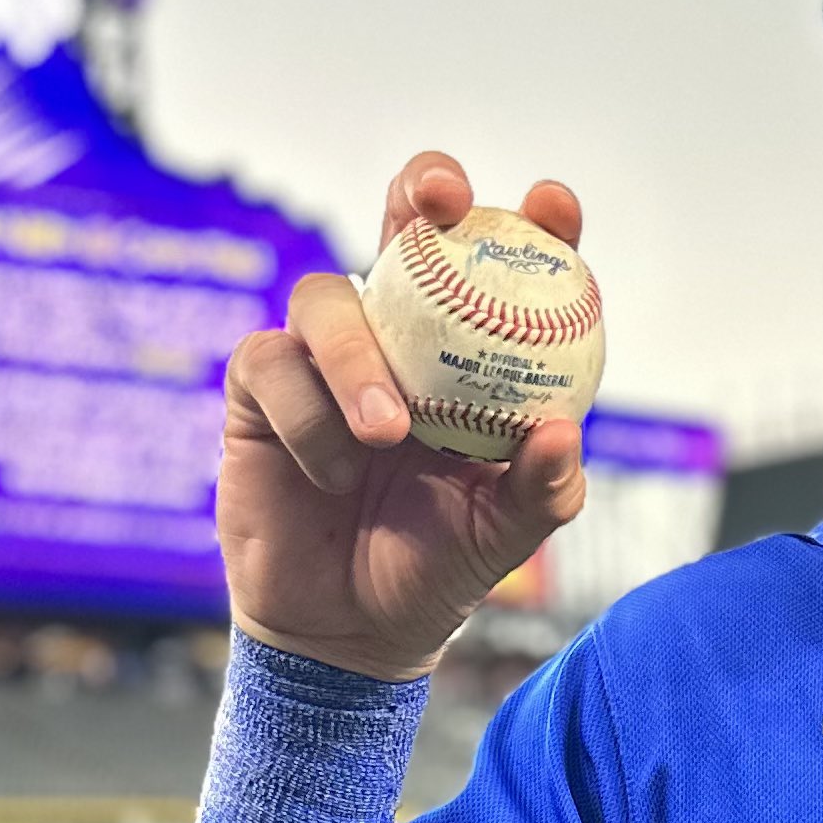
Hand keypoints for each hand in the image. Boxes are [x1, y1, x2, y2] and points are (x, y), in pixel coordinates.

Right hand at [217, 152, 588, 677]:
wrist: (352, 632)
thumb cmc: (437, 568)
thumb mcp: (504, 534)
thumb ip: (541, 488)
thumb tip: (561, 432)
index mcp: (472, 359)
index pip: (503, 270)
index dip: (533, 226)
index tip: (555, 206)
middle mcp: (399, 339)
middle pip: (402, 226)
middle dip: (420, 190)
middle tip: (441, 200)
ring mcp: (326, 357)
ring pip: (328, 299)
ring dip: (356, 357)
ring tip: (386, 434)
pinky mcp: (261, 389)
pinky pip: (274, 366)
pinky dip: (309, 419)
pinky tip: (332, 474)